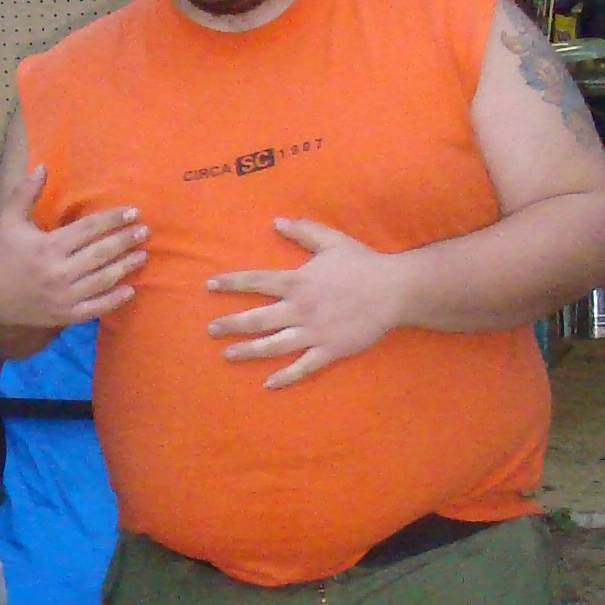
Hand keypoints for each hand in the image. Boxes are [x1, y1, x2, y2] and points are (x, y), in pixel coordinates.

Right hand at [0, 160, 146, 337]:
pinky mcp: (65, 315)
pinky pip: (96, 308)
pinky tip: (130, 289)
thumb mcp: (9, 221)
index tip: (133, 212)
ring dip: (126, 267)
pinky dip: (114, 300)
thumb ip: (26, 193)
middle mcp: (59, 271)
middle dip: (125, 241)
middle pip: (101, 253)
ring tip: (143, 255)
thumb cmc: (2, 255)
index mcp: (48, 246)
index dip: (112, 219)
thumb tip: (43, 166)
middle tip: (144, 231)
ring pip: (102, 280)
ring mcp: (64, 296)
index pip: (88, 229)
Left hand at [206, 217, 410, 388]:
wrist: (395, 290)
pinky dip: (285, 377)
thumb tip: (276, 220)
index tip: (209, 285)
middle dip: (231, 324)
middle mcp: (301, 308)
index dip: (231, 283)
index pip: (256, 281)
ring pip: (274, 345)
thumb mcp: (332, 241)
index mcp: (298, 281)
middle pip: (257, 319)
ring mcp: (314, 332)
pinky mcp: (330, 349)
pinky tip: (268, 384)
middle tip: (210, 329)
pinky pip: (303, 367)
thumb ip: (303, 231)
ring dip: (248, 351)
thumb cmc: (362, 263)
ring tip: (227, 355)